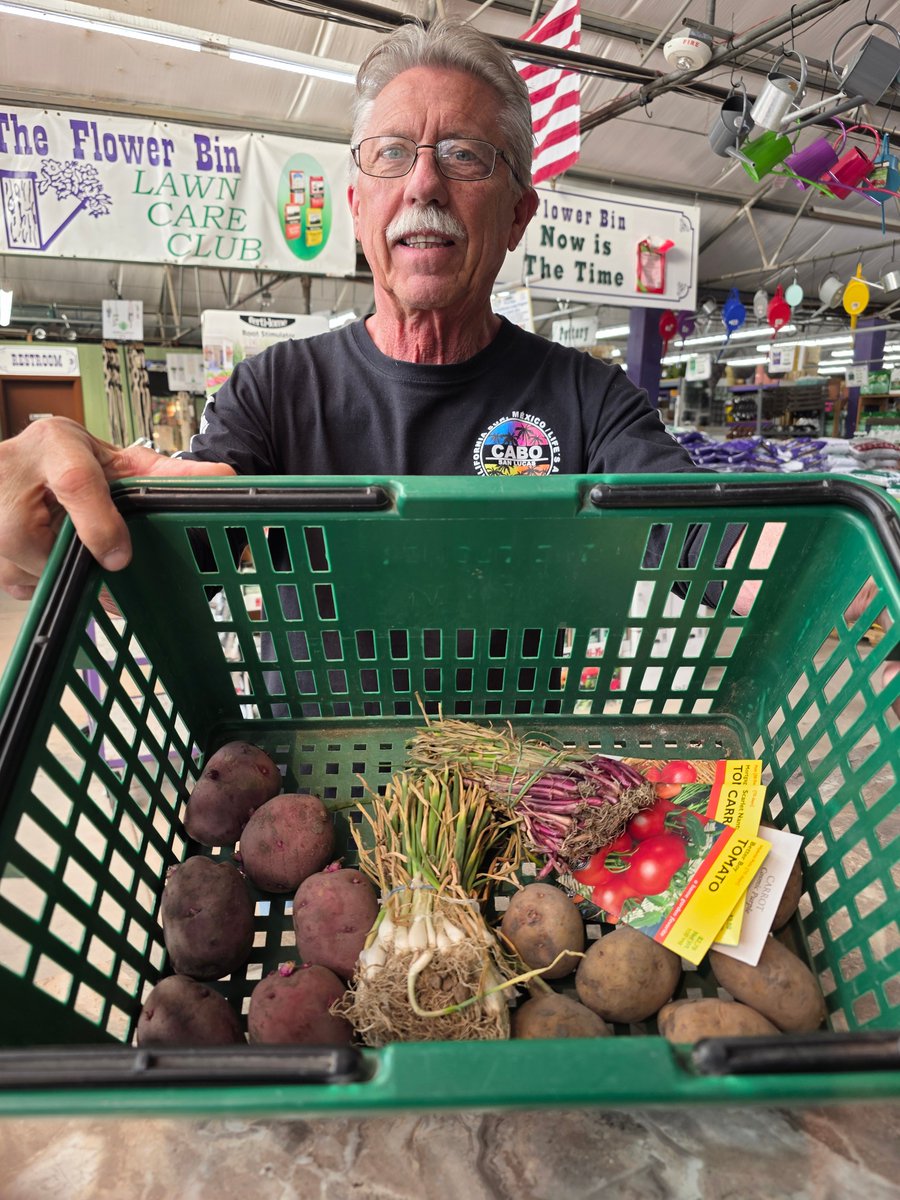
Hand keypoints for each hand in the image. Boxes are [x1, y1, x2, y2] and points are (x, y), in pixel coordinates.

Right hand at [0, 417, 234, 599]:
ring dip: (71, 573)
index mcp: (55, 447)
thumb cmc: (66, 460)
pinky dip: (50, 580)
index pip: (77, 484)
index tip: (120, 558)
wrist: (19, 462)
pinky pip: (27, 584)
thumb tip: (224, 480)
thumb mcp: (115, 457)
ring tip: (81, 548)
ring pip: (43, 572)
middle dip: (90, 561)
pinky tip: (58, 557)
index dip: (101, 525)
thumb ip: (168, 473)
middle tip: (115, 563)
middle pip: (54, 546)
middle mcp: (12, 478)